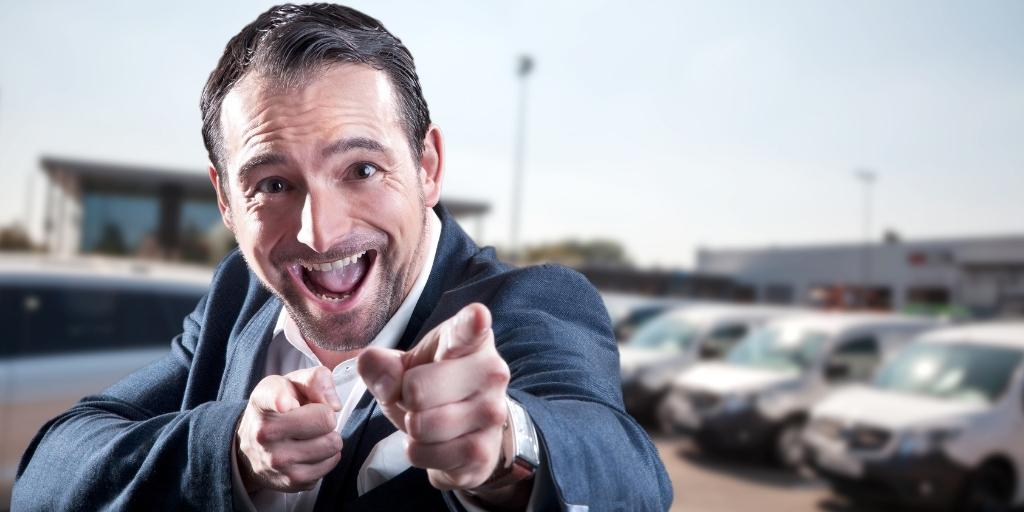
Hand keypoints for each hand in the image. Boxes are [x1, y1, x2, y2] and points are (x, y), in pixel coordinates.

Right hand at [236, 366, 343, 492]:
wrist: (250, 447)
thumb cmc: (278, 408)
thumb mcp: (290, 383)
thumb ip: (315, 379)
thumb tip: (333, 405)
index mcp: (263, 402)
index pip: (273, 398)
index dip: (281, 399)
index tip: (286, 404)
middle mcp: (265, 433)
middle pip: (326, 420)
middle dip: (326, 417)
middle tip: (311, 419)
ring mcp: (277, 461)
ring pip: (333, 444)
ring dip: (328, 437)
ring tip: (309, 435)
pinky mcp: (291, 480)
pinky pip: (331, 463)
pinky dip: (326, 456)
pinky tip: (308, 451)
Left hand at [357, 303, 511, 490]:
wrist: (463, 432)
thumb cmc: (431, 387)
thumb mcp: (399, 367)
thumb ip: (378, 364)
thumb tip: (390, 385)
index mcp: (470, 340)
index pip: (471, 328)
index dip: (472, 322)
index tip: (476, 317)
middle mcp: (491, 372)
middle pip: (417, 389)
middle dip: (405, 399)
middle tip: (421, 399)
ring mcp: (493, 413)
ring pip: (422, 426)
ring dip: (412, 429)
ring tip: (429, 420)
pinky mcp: (485, 451)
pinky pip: (426, 455)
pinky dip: (418, 453)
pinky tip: (436, 443)